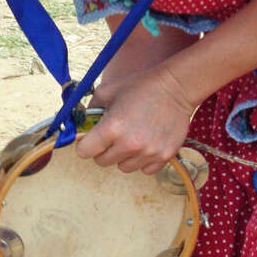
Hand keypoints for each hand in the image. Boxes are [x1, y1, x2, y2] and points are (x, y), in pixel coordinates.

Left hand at [82, 63, 196, 173]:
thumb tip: (81, 124)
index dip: (84, 144)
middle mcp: (130, 145)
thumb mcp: (107, 92)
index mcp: (112, 128)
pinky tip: (146, 143)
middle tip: (112, 136)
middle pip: (102, 162)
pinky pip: (145, 169)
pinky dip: (143, 160)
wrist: (176, 88)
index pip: (84, 152)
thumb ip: (89, 109)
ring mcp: (149, 153)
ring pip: (123, 167)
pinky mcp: (164, 156)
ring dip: (123, 156)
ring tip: (131, 138)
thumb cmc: (140, 87)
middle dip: (103, 150)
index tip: (90, 139)